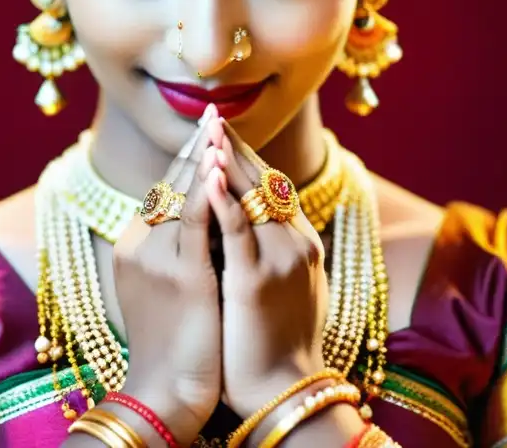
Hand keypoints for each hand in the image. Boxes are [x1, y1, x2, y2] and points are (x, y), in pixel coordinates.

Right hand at [112, 104, 226, 444]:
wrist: (167, 392)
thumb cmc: (176, 344)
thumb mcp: (170, 287)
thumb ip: (181, 249)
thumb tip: (208, 217)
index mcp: (136, 246)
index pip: (165, 190)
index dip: (187, 158)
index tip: (207, 130)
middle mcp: (139, 244)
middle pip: (171, 183)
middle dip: (195, 146)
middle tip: (214, 111)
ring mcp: (157, 258)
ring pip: (182, 194)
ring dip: (202, 155)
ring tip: (217, 122)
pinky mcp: (181, 275)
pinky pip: (195, 220)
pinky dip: (207, 188)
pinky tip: (218, 162)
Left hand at [205, 120, 329, 418]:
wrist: (284, 390)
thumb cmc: (276, 342)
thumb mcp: (281, 285)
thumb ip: (269, 250)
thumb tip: (247, 222)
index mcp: (300, 241)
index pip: (271, 184)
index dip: (244, 156)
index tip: (221, 132)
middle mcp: (295, 241)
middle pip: (263, 180)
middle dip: (234, 147)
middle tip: (211, 117)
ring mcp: (279, 258)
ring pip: (252, 196)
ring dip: (228, 159)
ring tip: (208, 130)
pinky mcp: (256, 280)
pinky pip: (238, 229)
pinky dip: (222, 198)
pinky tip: (207, 174)